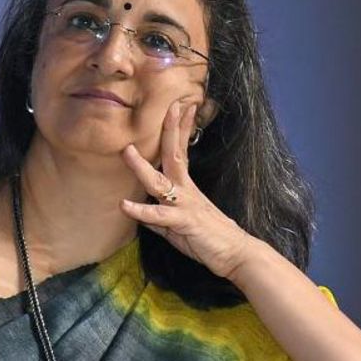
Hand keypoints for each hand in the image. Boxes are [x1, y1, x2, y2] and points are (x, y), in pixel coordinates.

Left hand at [120, 100, 251, 279]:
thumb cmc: (210, 240)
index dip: (179, 129)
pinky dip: (141, 211)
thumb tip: (144, 216)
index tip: (180, 106)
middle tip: (170, 105)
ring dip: (141, 167)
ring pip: (160, 182)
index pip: (181, 152)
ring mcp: (185, 204)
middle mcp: (186, 191)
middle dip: (170, 130)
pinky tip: (124, 204)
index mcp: (187, 188)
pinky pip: (159, 215)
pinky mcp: (184, 221)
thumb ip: (160, 220)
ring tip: (127, 151)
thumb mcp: (180, 227)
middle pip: (175, 155)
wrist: (236, 255)